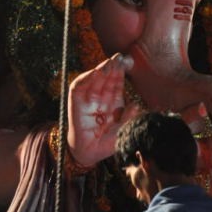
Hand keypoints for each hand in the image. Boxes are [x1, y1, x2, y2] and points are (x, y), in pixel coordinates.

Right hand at [68, 53, 141, 167]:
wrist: (89, 153)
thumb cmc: (107, 143)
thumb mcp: (123, 130)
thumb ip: (129, 117)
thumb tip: (136, 104)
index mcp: (113, 101)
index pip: (117, 83)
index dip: (122, 72)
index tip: (129, 62)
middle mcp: (101, 97)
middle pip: (107, 77)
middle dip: (113, 66)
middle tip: (120, 57)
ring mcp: (88, 98)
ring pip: (94, 79)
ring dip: (101, 69)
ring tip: (109, 63)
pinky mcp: (75, 101)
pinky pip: (79, 86)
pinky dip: (86, 78)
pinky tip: (95, 72)